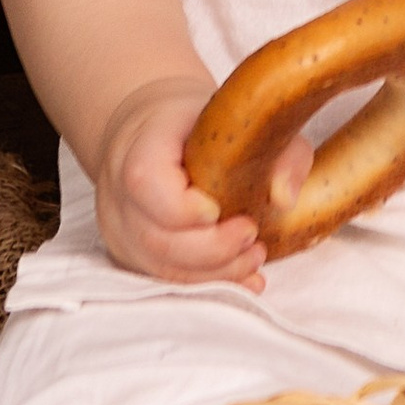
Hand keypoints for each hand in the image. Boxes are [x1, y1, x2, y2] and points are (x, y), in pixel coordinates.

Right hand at [92, 80, 308, 288]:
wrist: (151, 132)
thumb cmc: (200, 126)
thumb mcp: (247, 121)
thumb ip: (280, 152)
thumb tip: (284, 199)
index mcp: (140, 145)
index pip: (146, 182)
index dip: (183, 207)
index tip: (219, 209)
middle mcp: (120, 191)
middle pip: (157, 238)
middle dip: (214, 249)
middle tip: (252, 236)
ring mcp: (122, 229)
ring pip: (161, 268)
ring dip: (216, 272)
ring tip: (254, 257)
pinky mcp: (132, 254)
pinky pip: (166, 280)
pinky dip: (209, 283)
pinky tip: (244, 279)